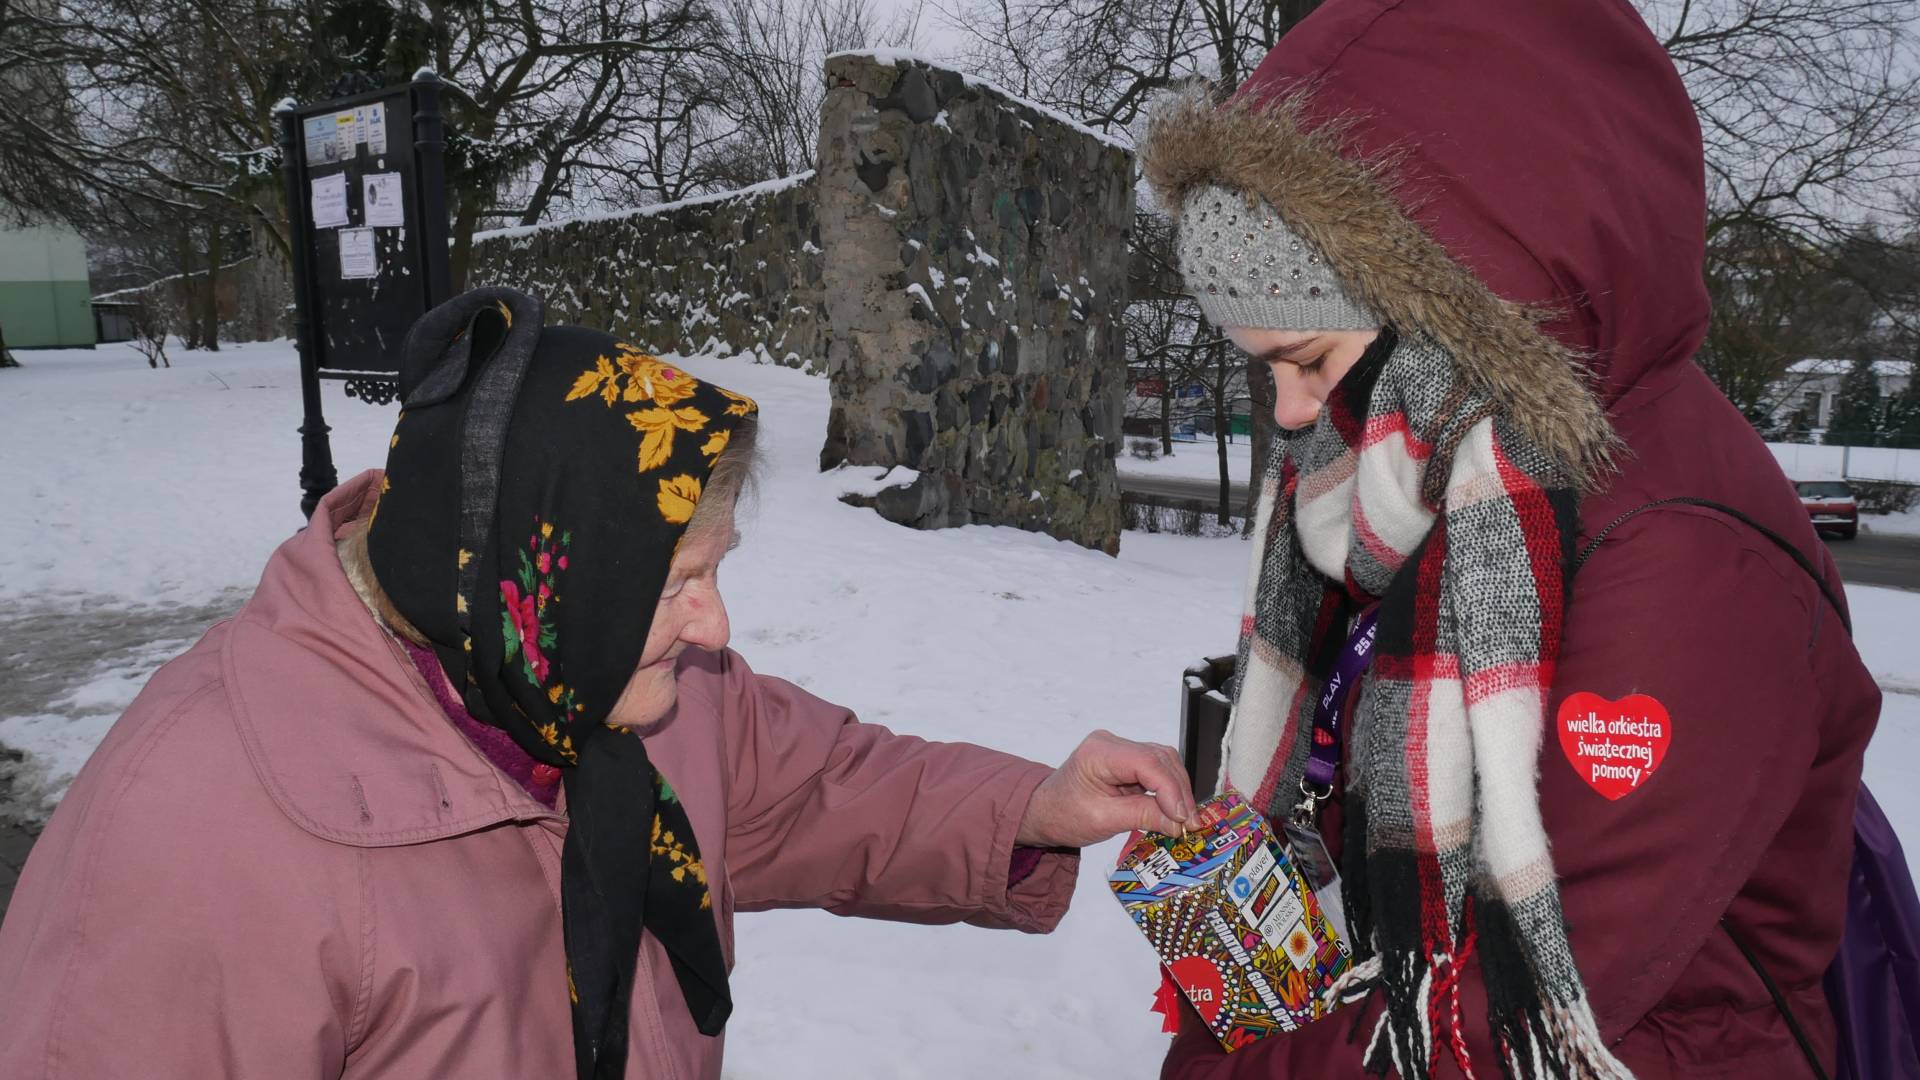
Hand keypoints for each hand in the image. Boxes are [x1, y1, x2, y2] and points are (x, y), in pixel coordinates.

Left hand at [1016, 730, 1197, 847]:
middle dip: (1179, 792)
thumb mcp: (1103, 820)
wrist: (1044, 812)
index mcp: (1099, 752)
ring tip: (1184, 820)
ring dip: (1178, 790)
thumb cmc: (1064, 814)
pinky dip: (1169, 789)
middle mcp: (1112, 743)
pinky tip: (1174, 810)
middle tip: (1190, 824)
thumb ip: (1143, 817)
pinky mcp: (1128, 760)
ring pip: (1164, 762)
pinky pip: (1158, 769)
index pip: (1147, 762)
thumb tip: (1179, 822)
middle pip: (1160, 759)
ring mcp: (1121, 749)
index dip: (1170, 789)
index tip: (1183, 818)